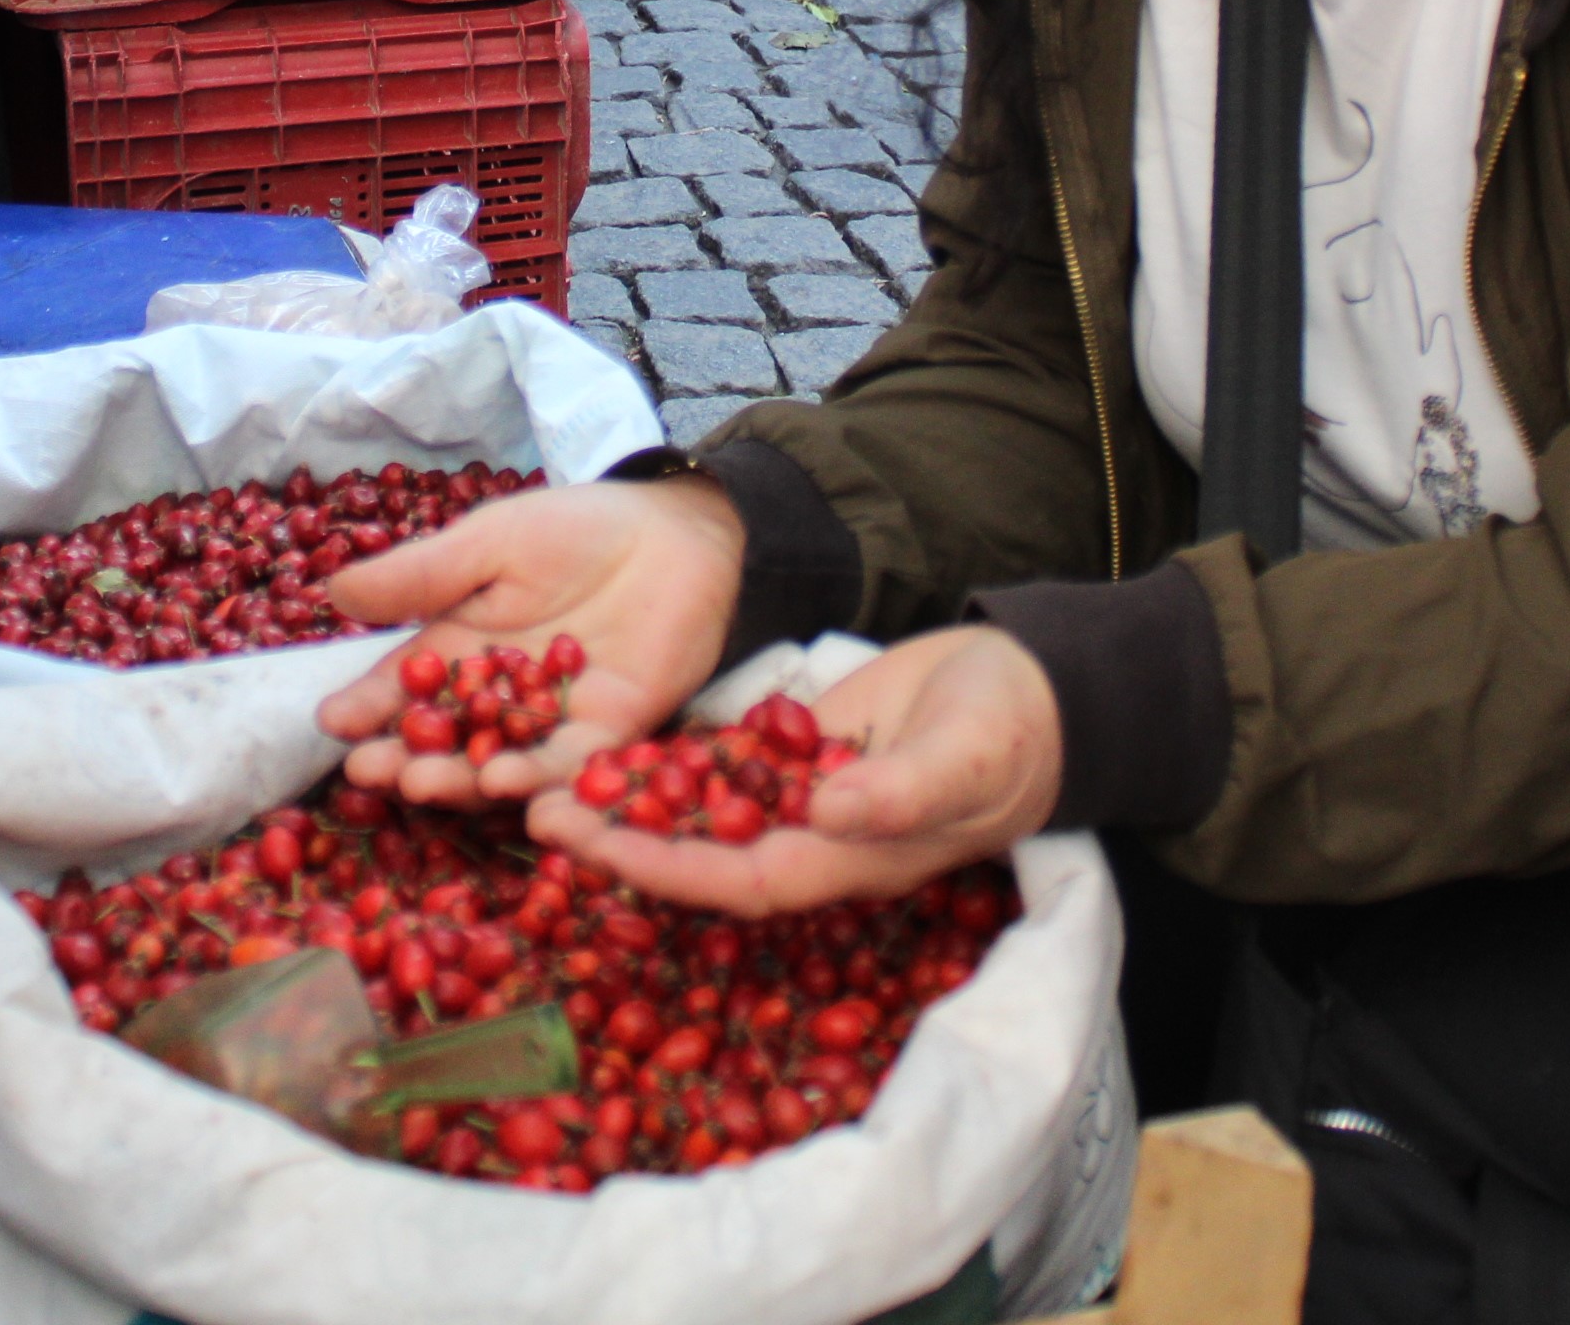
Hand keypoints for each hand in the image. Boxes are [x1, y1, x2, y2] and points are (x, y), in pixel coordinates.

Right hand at [318, 475, 745, 804]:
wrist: (677, 531)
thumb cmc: (576, 528)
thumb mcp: (490, 542)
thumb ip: (422, 574)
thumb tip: (334, 589)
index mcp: (459, 648)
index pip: (402, 686)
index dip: (367, 706)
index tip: (332, 721)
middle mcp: (498, 698)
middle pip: (443, 738)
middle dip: (403, 758)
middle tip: (366, 772)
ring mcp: (551, 722)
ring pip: (498, 761)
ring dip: (459, 779)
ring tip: (423, 783)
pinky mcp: (610, 733)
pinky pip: (570, 765)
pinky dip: (539, 780)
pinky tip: (504, 784)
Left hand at [523, 627, 1063, 916]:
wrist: (1031, 691)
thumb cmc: (1011, 733)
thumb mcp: (967, 757)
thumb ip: (905, 791)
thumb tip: (830, 812)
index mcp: (847, 859)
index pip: (740, 878)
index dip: (669, 868)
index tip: (601, 847)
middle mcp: (809, 840)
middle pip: (697, 852)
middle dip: (620, 837)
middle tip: (538, 811)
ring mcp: (796, 799)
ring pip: (695, 811)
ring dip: (625, 799)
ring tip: (544, 778)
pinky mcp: (792, 755)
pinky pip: (716, 767)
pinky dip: (662, 761)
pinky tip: (598, 740)